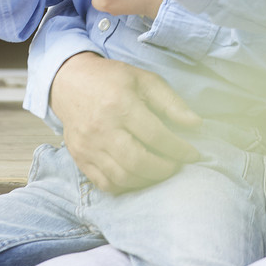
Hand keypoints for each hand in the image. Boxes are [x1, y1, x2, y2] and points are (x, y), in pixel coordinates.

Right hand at [50, 52, 201, 192]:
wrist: (69, 82)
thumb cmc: (112, 79)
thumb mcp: (144, 80)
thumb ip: (171, 102)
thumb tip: (196, 124)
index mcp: (120, 103)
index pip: (156, 135)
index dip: (179, 148)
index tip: (193, 154)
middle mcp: (102, 127)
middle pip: (138, 161)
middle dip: (164, 169)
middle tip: (176, 165)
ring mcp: (88, 146)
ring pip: (122, 177)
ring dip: (147, 180)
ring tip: (160, 171)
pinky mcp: (80, 158)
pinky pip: (105, 184)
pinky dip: (126, 186)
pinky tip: (138, 176)